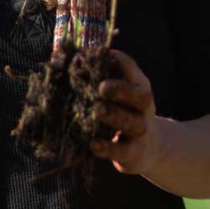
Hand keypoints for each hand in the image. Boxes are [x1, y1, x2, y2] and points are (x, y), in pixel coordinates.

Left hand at [90, 49, 159, 177]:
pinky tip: (93, 143)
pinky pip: (122, 150)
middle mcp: (144, 108)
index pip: (133, 72)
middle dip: (121, 90)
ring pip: (133, 123)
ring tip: (98, 111)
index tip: (104, 56)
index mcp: (139, 88)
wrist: (148, 149)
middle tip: (102, 87)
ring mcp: (141, 131)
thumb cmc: (123, 113)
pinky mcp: (134, 153)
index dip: (121, 62)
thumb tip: (61, 56)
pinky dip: (108, 147)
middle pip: (139, 97)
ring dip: (115, 116)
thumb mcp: (117, 95)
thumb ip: (97, 78)